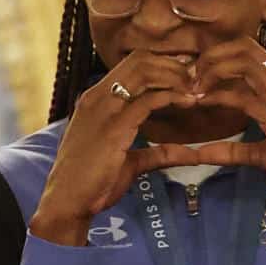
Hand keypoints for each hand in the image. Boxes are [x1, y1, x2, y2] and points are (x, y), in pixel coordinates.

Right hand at [28, 47, 223, 242]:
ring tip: (197, 89)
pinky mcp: (113, 127)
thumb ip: (159, 153)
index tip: (189, 73)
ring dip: (176, 77)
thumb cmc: (94, 182)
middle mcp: (97, 97)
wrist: (67, 204)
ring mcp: (103, 110)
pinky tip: (189, 102)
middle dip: (174, 65)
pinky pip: (149, 99)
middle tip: (198, 79)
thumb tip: (191, 154)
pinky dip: (173, 96)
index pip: (133, 63)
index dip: (164, 63)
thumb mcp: (131, 162)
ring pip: (145, 72)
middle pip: (141, 60)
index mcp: (96, 99)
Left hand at [166, 38, 265, 212]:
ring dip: (212, 70)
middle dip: (212, 56)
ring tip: (192, 88)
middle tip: (190, 78)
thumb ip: (232, 150)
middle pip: (244, 47)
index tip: (197, 76)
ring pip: (242, 61)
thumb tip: (199, 154)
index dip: (220, 57)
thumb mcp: (263, 153)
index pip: (250, 52)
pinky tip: (201, 103)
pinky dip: (216, 96)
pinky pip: (240, 95)